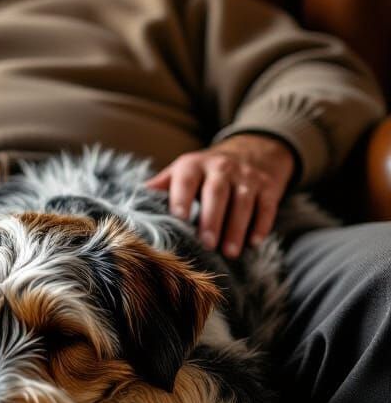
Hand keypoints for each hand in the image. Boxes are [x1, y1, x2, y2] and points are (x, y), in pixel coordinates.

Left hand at [146, 134, 294, 256]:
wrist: (253, 149)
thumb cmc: (207, 169)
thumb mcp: (184, 170)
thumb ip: (162, 185)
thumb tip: (135, 201)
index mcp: (193, 165)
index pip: (185, 180)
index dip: (181, 198)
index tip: (179, 218)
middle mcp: (221, 167)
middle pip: (216, 192)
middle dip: (212, 219)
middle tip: (207, 244)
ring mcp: (247, 176)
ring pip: (242, 202)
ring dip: (236, 228)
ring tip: (229, 252)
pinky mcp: (268, 186)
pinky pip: (266, 206)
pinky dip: (261, 225)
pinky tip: (254, 243)